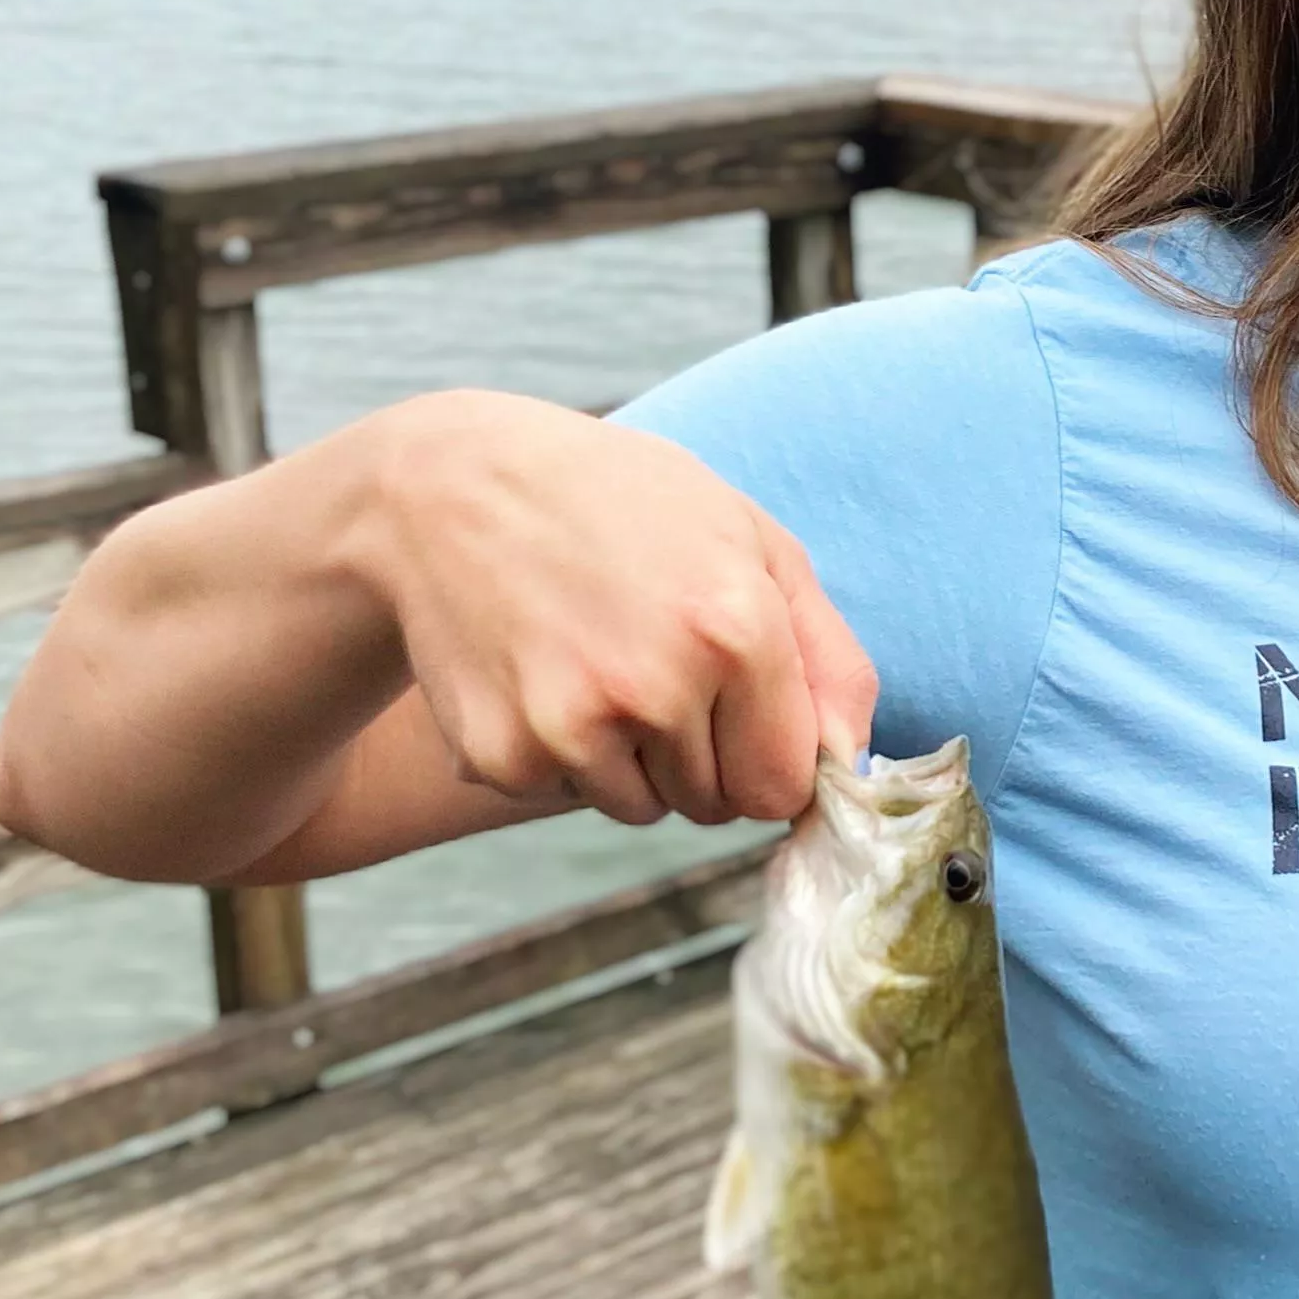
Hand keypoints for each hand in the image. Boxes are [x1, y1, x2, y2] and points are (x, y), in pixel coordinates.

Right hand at [352, 393, 876, 824]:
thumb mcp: (753, 543)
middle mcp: (654, 687)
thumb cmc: (625, 508)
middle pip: (719, 806)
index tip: (744, 714)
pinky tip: (541, 671)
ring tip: (597, 659)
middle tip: (655, 662)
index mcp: (734, 631)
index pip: (784, 786)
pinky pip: (568, 796)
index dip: (770, 756)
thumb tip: (849, 763)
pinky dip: (563, 754)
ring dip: (635, 760)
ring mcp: (571, 728)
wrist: (448, 489)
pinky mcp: (503, 756)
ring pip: (644, 809)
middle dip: (705, 756)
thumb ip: (829, 660)